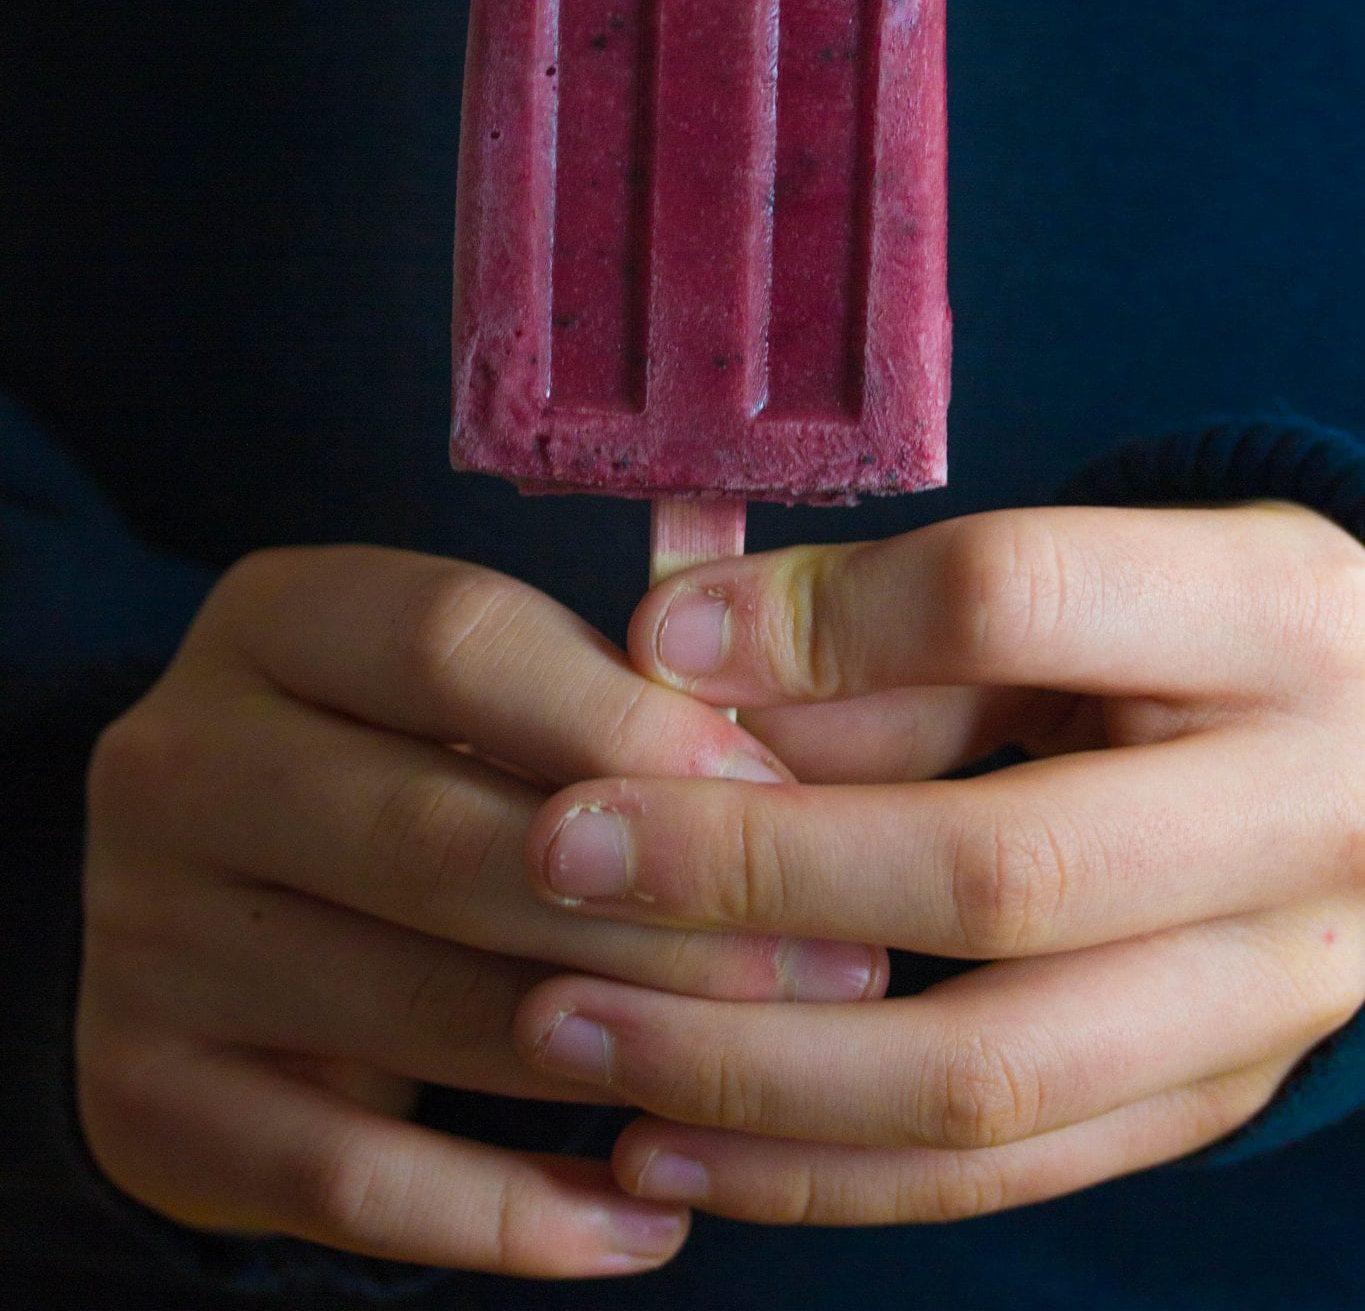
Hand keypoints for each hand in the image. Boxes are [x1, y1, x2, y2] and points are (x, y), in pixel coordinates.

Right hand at [78, 544, 884, 1277]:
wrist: (214, 915)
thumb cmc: (409, 769)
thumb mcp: (473, 695)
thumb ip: (602, 705)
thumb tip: (791, 784)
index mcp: (271, 619)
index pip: (452, 641)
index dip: (627, 719)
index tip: (776, 792)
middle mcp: (177, 759)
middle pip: (435, 831)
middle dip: (653, 906)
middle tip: (827, 962)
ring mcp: (140, 931)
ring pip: (408, 1004)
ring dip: (609, 1052)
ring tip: (765, 1074)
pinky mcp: (141, 1091)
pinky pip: (343, 1178)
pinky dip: (506, 1213)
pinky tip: (638, 1224)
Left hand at [513, 503, 1364, 1224]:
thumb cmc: (1205, 631)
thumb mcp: (1099, 565)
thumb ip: (901, 615)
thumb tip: (675, 660)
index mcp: (1270, 624)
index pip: (1022, 601)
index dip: (817, 626)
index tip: (649, 645)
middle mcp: (1305, 819)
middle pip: (999, 872)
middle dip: (749, 873)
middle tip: (563, 856)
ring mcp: (1272, 993)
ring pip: (994, 1070)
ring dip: (752, 1065)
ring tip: (565, 1029)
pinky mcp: (1214, 1099)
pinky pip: (1009, 1170)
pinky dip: (823, 1175)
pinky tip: (670, 1148)